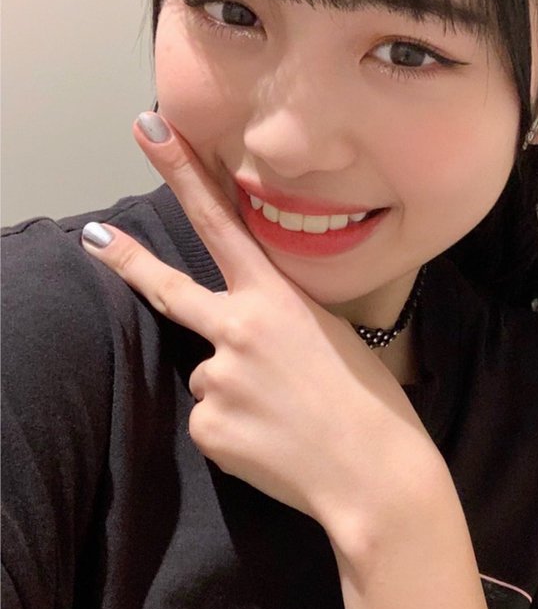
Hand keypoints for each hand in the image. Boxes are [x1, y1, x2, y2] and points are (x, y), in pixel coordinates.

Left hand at [80, 113, 439, 547]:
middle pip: (170, 290)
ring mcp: (214, 380)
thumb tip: (232, 345)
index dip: (183, 174)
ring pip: (209, 376)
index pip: (221, 222)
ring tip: (285, 416)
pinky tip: (273, 443)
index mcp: (276, 299)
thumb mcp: (333, 336)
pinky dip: (236, 430)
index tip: (151, 131)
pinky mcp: (205, 428)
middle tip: (92, 237)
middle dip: (127, 260)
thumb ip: (276, 323)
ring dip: (237, 391)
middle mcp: (236, 329)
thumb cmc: (370, 402)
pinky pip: (211, 420)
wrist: (374, 477)